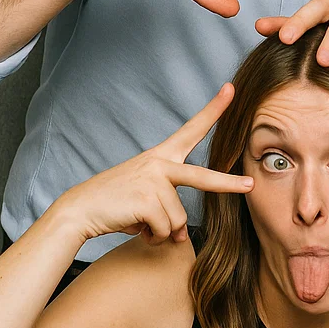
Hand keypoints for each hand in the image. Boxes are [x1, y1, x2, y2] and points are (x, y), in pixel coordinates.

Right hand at [50, 84, 252, 244]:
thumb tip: (180, 235)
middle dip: (228, 183)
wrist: (78, 211)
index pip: (192, 129)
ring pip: (178, 219)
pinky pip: (165, 229)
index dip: (213, 110)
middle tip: (250, 185)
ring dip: (162, 231)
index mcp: (161, 156)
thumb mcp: (146, 195)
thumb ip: (168, 206)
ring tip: (141, 223)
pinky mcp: (146, 199)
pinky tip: (136, 228)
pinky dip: (153, 237)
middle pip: (201, 177)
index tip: (231, 90)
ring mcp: (154, 180)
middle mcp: (160, 164)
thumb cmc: (115, 203)